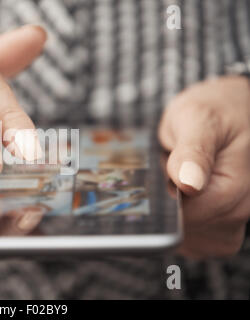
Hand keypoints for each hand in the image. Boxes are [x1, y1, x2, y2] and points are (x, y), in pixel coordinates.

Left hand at [159, 76, 249, 257]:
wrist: (226, 112)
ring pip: (186, 239)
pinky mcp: (219, 227)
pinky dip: (175, 221)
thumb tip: (189, 184)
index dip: (163, 202)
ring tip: (173, 180)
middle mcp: (241, 210)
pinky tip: (176, 195)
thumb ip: (194, 151)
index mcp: (238, 186)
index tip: (153, 181)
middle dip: (165, 205)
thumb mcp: (199, 118)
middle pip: (187, 230)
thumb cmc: (215, 111)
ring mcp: (231, 222)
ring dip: (170, 214)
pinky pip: (190, 240)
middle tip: (163, 171)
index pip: (190, 216)